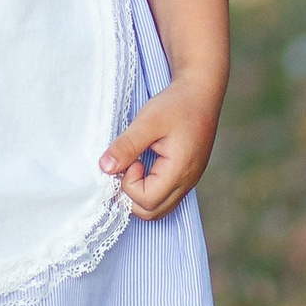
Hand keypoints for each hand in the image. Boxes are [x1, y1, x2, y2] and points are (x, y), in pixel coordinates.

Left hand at [101, 73, 221, 219]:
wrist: (201, 92)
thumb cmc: (177, 104)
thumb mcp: (148, 120)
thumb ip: (126, 146)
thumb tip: (105, 168)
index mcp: (180, 171)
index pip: (147, 200)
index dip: (130, 184)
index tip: (131, 159)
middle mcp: (187, 182)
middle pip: (152, 212)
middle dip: (132, 194)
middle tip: (129, 164)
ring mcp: (188, 182)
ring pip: (159, 208)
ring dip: (140, 194)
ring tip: (135, 165)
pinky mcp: (186, 177)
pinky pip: (165, 197)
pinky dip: (150, 190)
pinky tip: (144, 167)